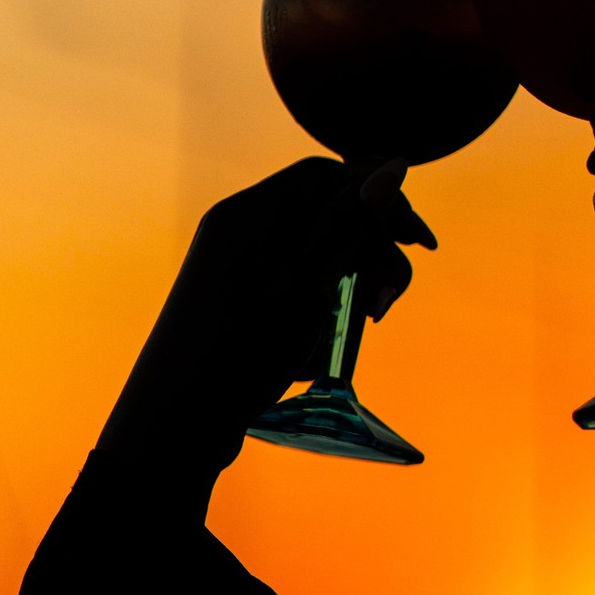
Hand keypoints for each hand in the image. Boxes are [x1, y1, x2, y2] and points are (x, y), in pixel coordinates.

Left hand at [96, 157, 434, 505]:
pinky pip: (299, 284)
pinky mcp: (243, 300)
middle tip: (381, 306)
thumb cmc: (238, 356)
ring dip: (352, 285)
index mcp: (247, 215)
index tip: (420, 245)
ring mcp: (240, 266)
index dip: (381, 202)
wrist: (174, 426)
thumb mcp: (305, 288)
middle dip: (370, 254)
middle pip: (328, 215)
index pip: (329, 177)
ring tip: (359, 328)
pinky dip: (324, 307)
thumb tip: (394, 168)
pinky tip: (323, 346)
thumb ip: (348, 225)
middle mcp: (241, 230)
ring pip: (319, 254)